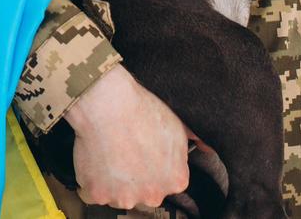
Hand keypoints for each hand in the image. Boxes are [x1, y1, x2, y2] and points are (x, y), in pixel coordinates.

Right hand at [63, 64, 193, 209]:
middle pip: (142, 192)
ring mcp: (125, 197)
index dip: (153, 166)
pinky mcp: (98, 194)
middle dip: (134, 177)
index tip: (143, 152)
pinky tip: (95, 157)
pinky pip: (93, 192)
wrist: (108, 104)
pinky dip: (91, 180)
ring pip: (117, 194)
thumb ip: (195, 140)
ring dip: (112, 180)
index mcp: (175, 180)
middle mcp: (153, 195)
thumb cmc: (142, 110)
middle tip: (125, 150)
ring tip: (109, 151)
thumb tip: (208, 149)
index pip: (166, 181)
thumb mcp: (177, 124)